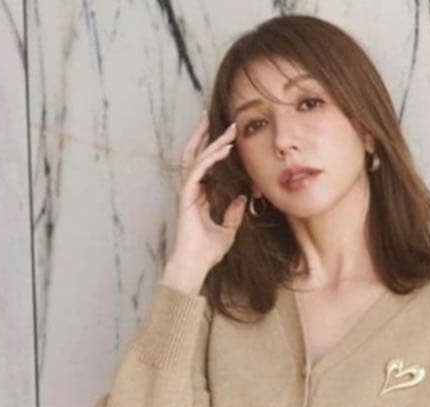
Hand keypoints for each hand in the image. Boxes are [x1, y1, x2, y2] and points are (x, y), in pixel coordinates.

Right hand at [166, 111, 246, 288]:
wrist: (196, 264)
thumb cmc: (208, 251)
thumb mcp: (228, 230)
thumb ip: (234, 214)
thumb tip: (242, 199)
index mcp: (198, 196)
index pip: (205, 165)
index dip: (214, 149)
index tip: (228, 137)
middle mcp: (191, 190)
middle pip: (197, 154)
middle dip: (208, 135)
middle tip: (222, 120)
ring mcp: (187, 192)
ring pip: (197, 158)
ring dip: (212, 142)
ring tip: (228, 129)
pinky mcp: (186, 196)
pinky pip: (198, 170)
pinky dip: (211, 159)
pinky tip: (224, 150)